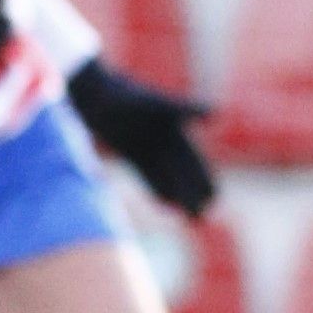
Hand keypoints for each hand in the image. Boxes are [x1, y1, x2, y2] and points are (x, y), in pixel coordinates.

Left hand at [66, 57, 217, 216]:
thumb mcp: (157, 105)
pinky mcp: (129, 152)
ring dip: (179, 196)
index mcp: (174, 129)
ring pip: (167, 177)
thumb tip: (217, 113)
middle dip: (195, 194)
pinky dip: (157, 189)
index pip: (194, 161)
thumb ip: (186, 111)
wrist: (94, 94)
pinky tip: (165, 206)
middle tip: (204, 216)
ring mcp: (146, 147)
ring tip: (191, 218)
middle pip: (183, 173)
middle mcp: (163, 140)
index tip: (214, 197)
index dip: (205, 179)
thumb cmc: (126, 97)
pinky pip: (147, 175)